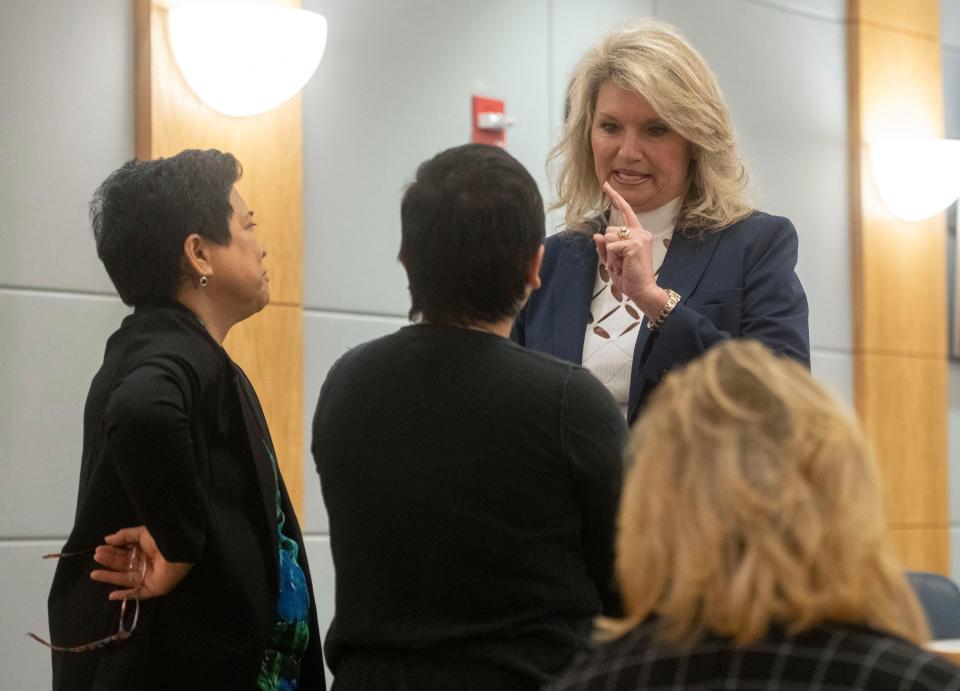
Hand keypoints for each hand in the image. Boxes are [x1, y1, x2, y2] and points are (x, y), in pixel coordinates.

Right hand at [90, 525, 193, 600]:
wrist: (177, 550)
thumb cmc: (161, 540)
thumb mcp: (142, 533)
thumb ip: (125, 536)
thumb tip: (107, 538)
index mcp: (145, 551)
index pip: (125, 553)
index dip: (112, 551)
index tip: (99, 549)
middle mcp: (146, 564)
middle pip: (124, 565)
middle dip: (109, 561)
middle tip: (97, 557)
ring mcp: (150, 577)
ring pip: (126, 579)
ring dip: (110, 577)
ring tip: (94, 574)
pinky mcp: (154, 588)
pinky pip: (138, 594)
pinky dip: (125, 596)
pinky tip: (112, 595)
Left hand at [594, 181, 668, 317]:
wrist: (642, 290)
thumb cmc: (629, 277)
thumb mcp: (613, 261)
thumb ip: (604, 248)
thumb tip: (597, 234)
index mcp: (638, 234)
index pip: (626, 211)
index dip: (615, 197)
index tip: (606, 185)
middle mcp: (641, 232)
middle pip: (609, 231)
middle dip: (608, 249)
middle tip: (620, 263)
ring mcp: (639, 237)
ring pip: (608, 238)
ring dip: (609, 255)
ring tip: (622, 265)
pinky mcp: (634, 244)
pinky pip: (610, 247)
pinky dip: (612, 259)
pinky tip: (623, 266)